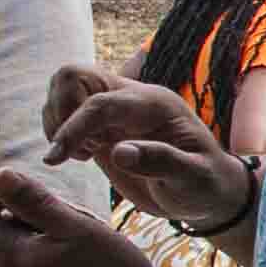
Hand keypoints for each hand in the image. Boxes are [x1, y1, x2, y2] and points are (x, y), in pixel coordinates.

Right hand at [44, 64, 255, 233]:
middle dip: (60, 112)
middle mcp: (131, 98)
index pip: (101, 103)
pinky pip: (63, 111)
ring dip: (58, 123)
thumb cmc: (206, 184)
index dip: (74, 127)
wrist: (208, 191)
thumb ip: (162, 162)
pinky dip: (59, 131)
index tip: (57, 158)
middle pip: (73, 75)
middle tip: (78, 151)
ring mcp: (113, 110)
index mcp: (154, 105)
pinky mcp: (101, 125)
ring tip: (85, 155)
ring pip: (62, 89)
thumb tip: (120, 152)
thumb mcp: (194, 178)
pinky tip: (81, 155)